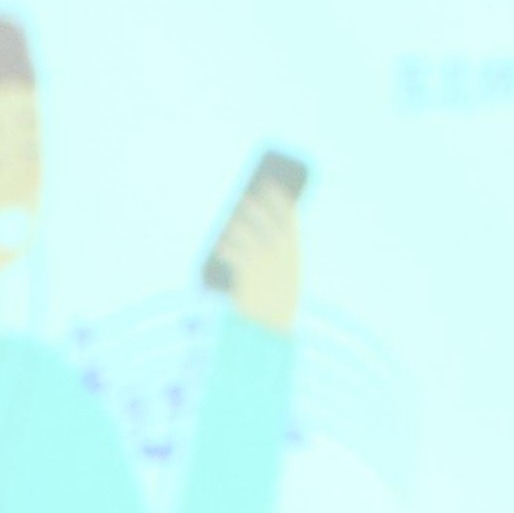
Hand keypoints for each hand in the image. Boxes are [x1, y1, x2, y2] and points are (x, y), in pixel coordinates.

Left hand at [206, 175, 303, 330]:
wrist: (270, 330)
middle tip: (245, 195)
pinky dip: (224, 246)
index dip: (279, 196)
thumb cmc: (277, 301)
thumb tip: (257, 226)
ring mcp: (262, 261)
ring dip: (235, 222)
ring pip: (244, 231)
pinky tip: (218, 245)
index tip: (272, 183)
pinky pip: (230, 251)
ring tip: (229, 217)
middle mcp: (280, 253)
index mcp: (294, 252)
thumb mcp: (284, 275)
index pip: (289, 215)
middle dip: (254, 203)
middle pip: (264, 218)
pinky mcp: (244, 272)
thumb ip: (277, 252)